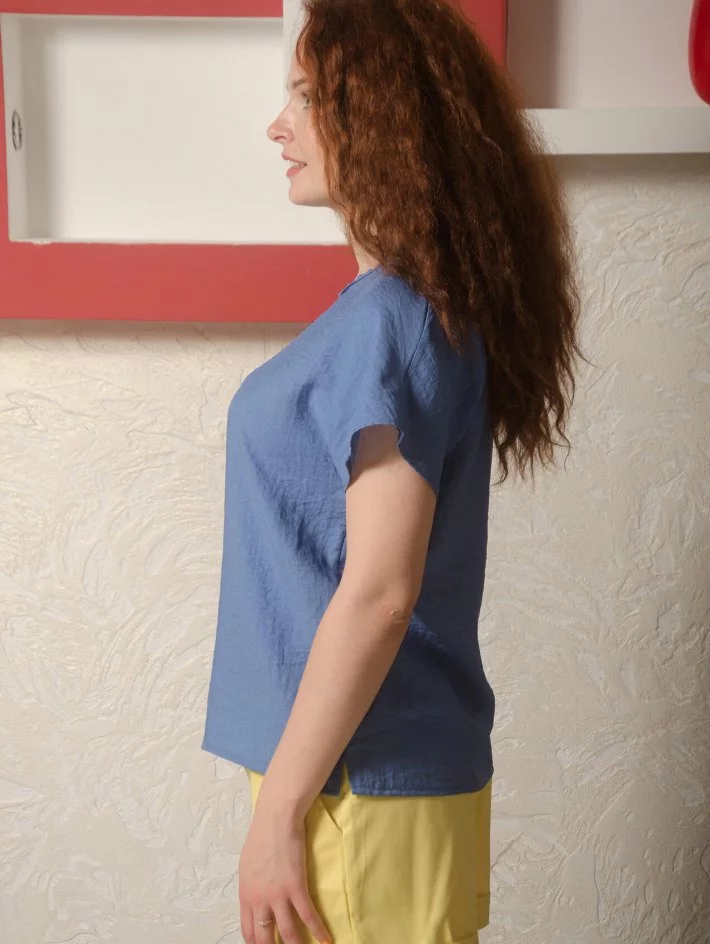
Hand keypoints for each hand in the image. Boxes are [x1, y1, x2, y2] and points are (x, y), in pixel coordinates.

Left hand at [238, 798, 331, 943]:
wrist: (276, 819)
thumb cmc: (261, 836)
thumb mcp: (248, 865)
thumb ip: (252, 886)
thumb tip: (256, 899)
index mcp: (246, 895)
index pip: (248, 931)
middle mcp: (260, 900)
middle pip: (264, 938)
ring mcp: (278, 895)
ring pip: (288, 933)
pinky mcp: (296, 887)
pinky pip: (308, 915)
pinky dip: (318, 930)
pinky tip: (326, 940)